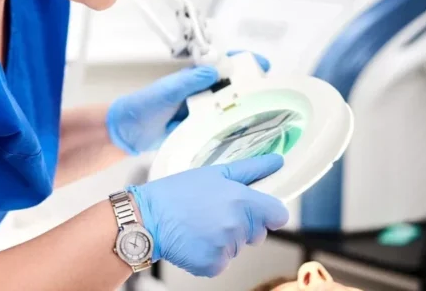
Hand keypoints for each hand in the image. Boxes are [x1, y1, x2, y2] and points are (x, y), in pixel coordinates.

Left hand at [106, 51, 268, 154]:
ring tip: (268, 112)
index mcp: (193, 77)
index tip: (262, 65)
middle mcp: (201, 91)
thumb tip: (213, 70)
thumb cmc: (144, 106)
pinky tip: (249, 132)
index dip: (243, 62)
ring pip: (229, 106)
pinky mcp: (200, 128)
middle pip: (232, 86)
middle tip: (272, 93)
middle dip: (252, 86)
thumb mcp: (165, 91)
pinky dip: (234, 126)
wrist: (128, 132)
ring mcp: (202, 110)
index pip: (223, 64)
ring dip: (246, 108)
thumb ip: (187, 82)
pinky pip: (221, 125)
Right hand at [128, 154, 289, 276]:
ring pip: (238, 248)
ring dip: (224, 240)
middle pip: (258, 233)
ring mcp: (226, 248)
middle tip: (214, 214)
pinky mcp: (213, 265)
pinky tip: (195, 241)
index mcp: (242, 200)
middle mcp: (237, 226)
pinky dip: (210, 255)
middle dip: (243, 226)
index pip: (279, 215)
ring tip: (199, 226)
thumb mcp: (213, 173)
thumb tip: (276, 161)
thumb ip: (251, 169)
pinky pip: (222, 262)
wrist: (146, 218)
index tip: (255, 211)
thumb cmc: (176, 193)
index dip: (268, 213)